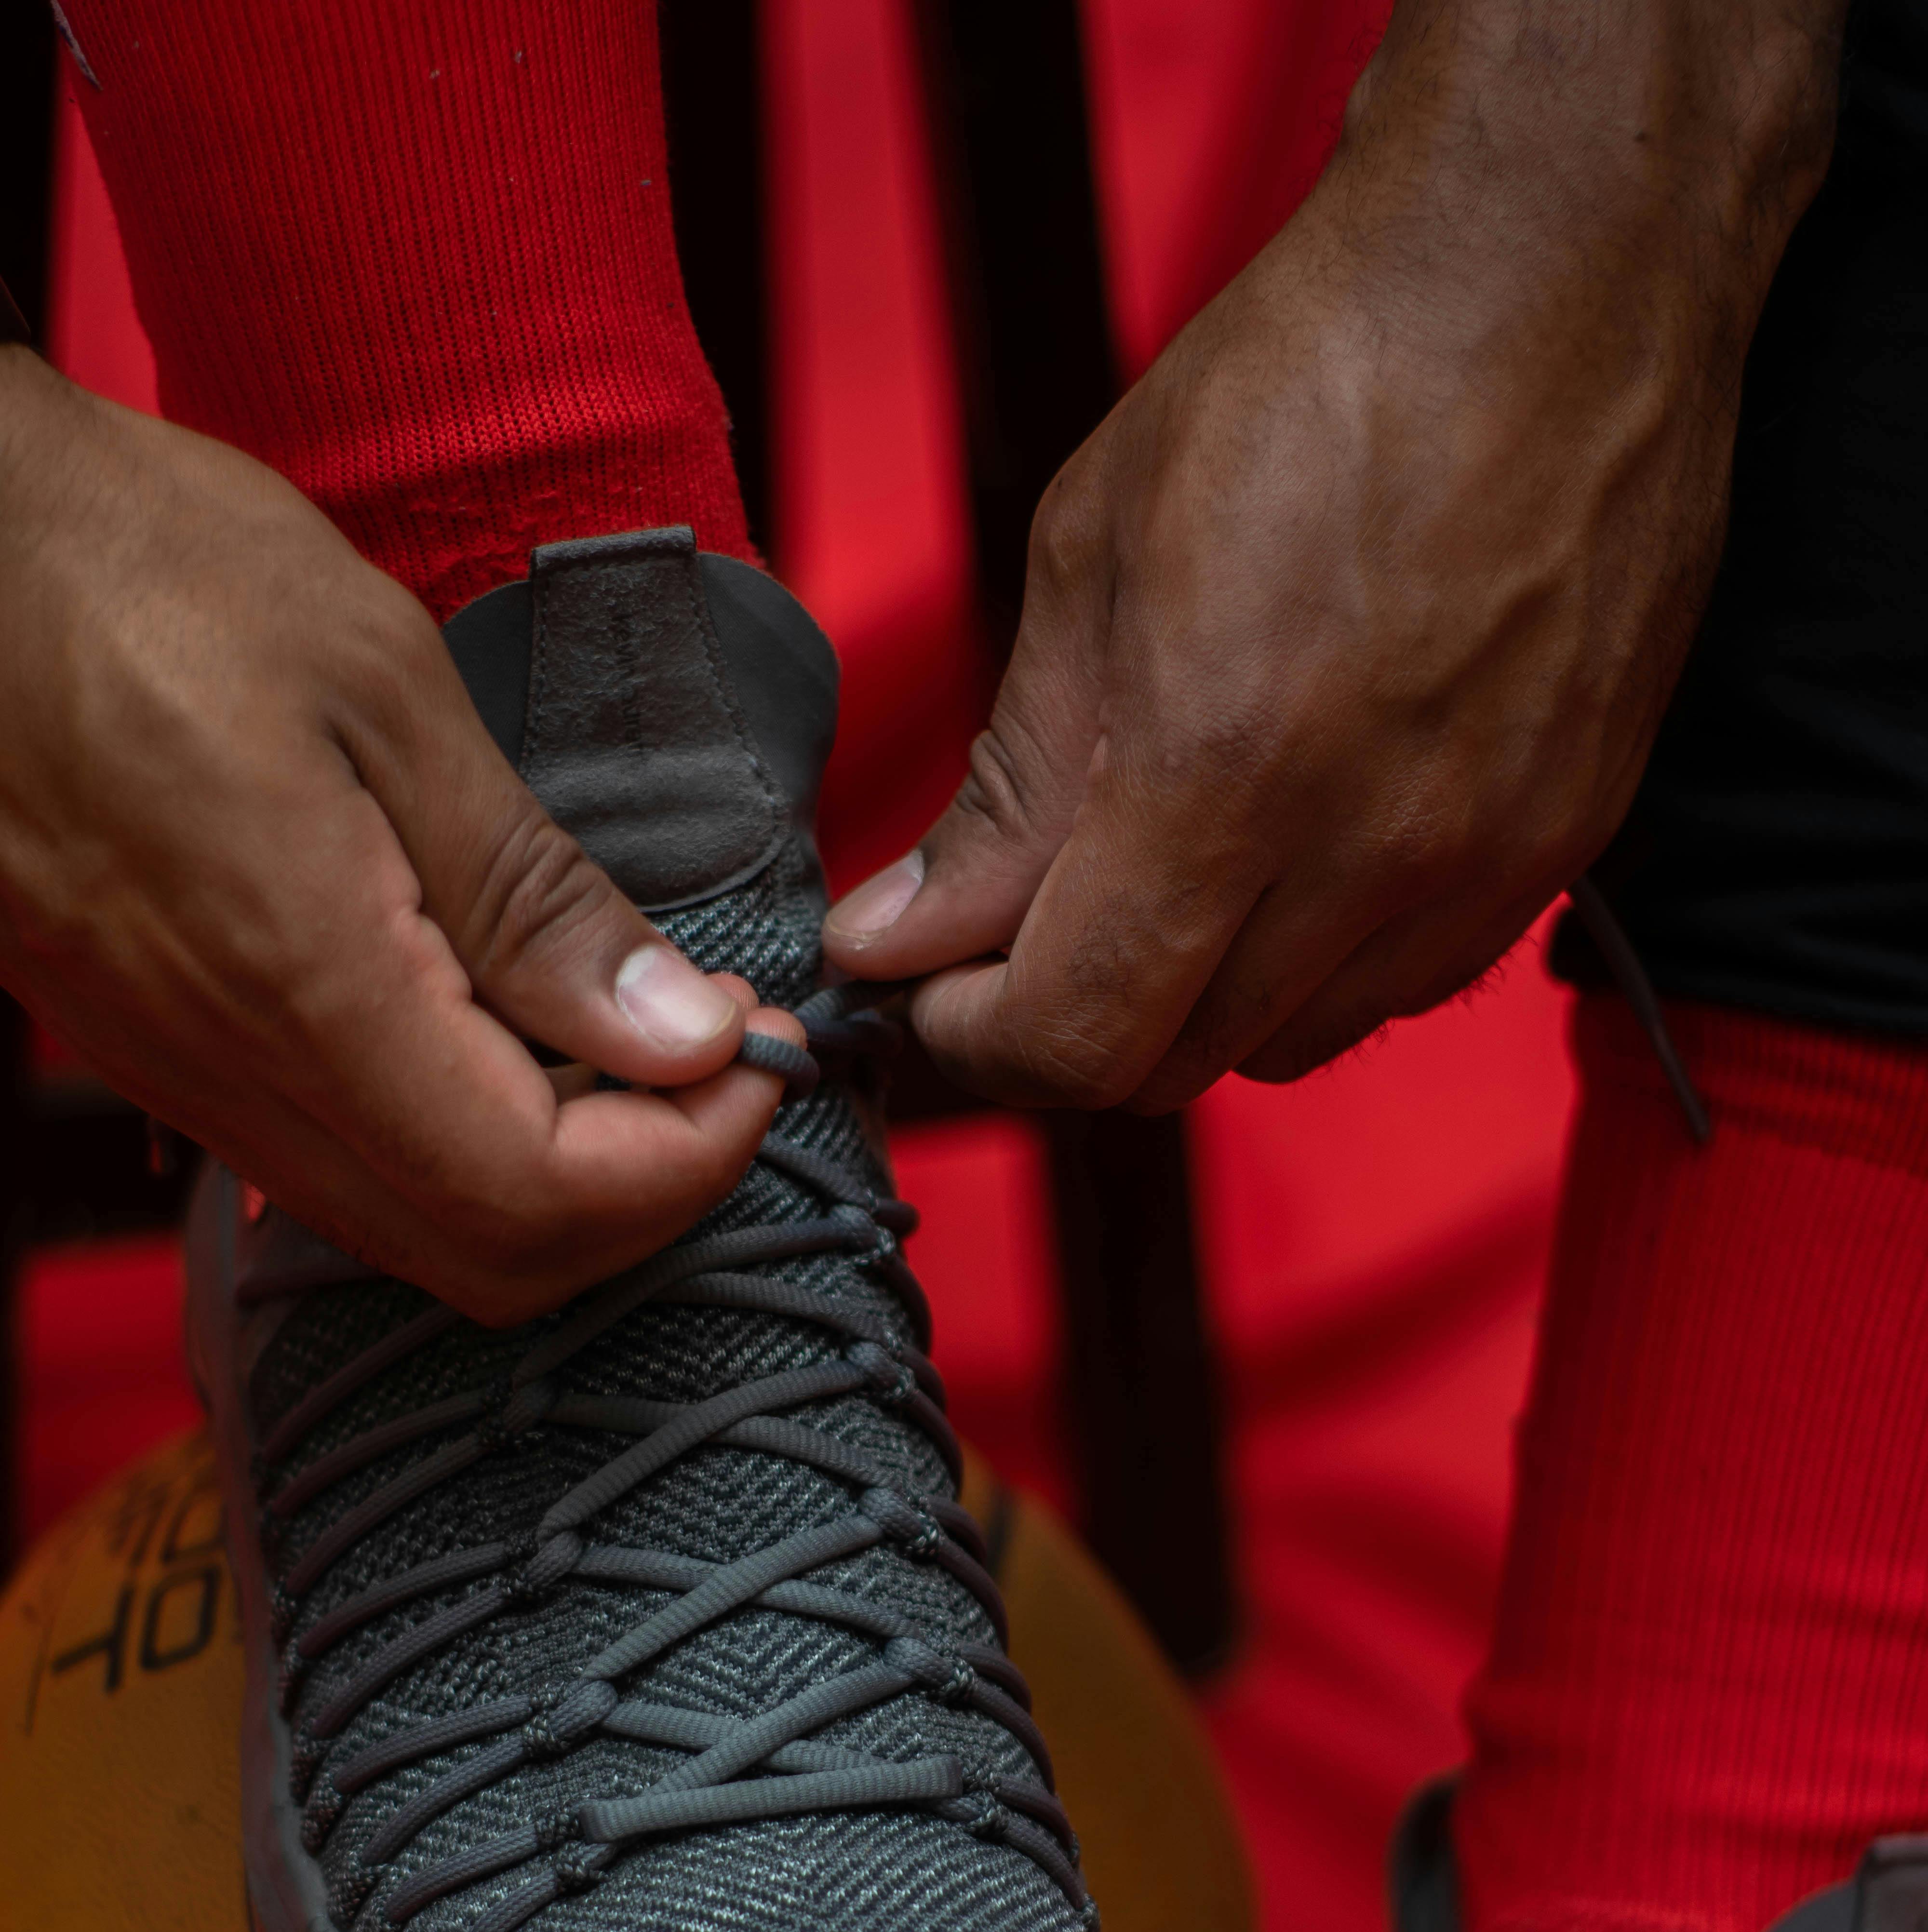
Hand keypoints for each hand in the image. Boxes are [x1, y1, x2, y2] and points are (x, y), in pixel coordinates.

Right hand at [0, 350, 798, 1321]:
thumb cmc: (139, 571)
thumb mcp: (381, 693)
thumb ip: (534, 893)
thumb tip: (678, 1031)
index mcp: (305, 991)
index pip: (537, 1196)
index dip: (684, 1161)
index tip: (752, 1059)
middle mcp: (234, 1079)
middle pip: (488, 1262)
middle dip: (640, 1194)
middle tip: (713, 1065)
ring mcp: (186, 1083)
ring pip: (415, 1236)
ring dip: (558, 1176)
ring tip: (632, 1039)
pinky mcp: (164, 1057)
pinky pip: (340, 1175)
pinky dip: (461, 1146)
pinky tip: (508, 1031)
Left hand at [823, 0, 1843, 1107]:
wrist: (1550, 278)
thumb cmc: (1308, 379)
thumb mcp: (1091, 561)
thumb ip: (1007, 789)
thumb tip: (903, 936)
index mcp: (1230, 770)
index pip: (1079, 1031)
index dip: (977, 1040)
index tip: (926, 989)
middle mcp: (1371, 849)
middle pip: (1174, 1063)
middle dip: (1064, 1024)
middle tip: (1009, 939)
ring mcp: (1481, 860)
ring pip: (1284, 1046)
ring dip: (1191, 1003)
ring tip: (1155, 881)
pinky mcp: (1559, 845)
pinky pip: (1398, 989)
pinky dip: (1311, 966)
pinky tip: (1287, 858)